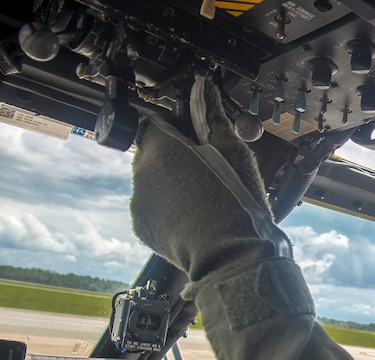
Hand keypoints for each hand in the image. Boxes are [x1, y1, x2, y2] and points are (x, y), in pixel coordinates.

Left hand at [131, 78, 291, 280]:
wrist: (230, 256)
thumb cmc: (235, 203)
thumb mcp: (234, 151)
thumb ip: (213, 115)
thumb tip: (205, 90)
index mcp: (161, 144)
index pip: (159, 120)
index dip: (181, 127)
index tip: (200, 137)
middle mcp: (141, 168)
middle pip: (155, 150)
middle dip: (177, 156)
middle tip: (209, 170)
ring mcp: (139, 199)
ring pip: (154, 180)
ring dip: (173, 182)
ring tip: (204, 197)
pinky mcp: (142, 226)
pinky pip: (153, 207)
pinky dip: (169, 208)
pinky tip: (193, 214)